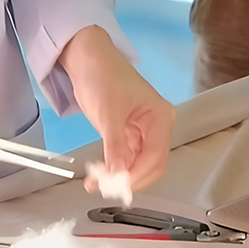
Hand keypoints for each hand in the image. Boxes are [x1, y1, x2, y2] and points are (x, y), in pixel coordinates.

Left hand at [61, 25, 175, 190]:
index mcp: (161, 117)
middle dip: (130, 179)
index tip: (116, 186)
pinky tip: (97, 176)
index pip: (156, 156)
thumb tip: (119, 175)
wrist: (87, 59)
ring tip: (95, 183)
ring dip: (119, 177)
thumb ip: (116, 146)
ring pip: (137, 165)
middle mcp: (157, 127)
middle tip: (106, 188)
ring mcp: (143, 132)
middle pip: (151, 165)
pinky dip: (113, 169)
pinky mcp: (128, 135)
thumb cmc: (103, 76)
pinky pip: (125, 159)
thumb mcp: (109, 113)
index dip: (137, 174)